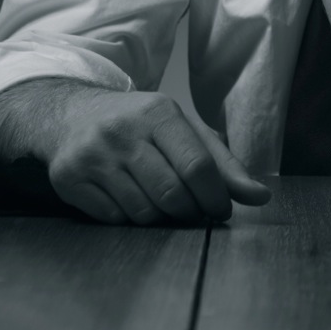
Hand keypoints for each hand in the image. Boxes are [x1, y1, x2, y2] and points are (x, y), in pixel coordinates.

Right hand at [47, 88, 271, 224]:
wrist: (71, 115)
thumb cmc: (138, 123)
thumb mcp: (182, 128)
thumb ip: (222, 162)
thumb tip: (261, 196)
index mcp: (158, 111)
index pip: (197, 165)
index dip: (215, 197)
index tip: (221, 209)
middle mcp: (123, 130)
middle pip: (172, 194)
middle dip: (189, 211)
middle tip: (192, 209)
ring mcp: (93, 155)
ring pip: (143, 212)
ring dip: (159, 216)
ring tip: (158, 198)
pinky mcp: (69, 178)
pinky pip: (114, 218)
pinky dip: (128, 217)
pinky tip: (127, 196)